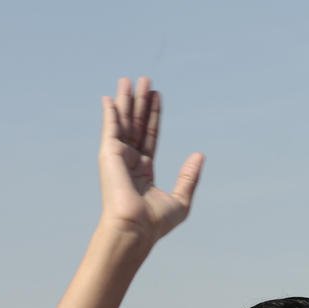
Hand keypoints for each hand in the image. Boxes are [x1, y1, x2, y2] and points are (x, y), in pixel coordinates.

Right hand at [98, 77, 203, 245]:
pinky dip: (110, 112)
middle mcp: (129, 161)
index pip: (150, 136)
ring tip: (130, 79)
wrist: (136, 228)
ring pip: (124, 122)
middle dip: (140, 102)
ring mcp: (117, 157)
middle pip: (136, 124)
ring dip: (126, 101)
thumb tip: (199, 155)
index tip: (157, 96)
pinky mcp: (109, 154)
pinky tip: (110, 98)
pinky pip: (111, 128)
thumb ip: (189, 176)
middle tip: (145, 80)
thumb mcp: (181, 199)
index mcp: (143, 171)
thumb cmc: (156, 222)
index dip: (154, 116)